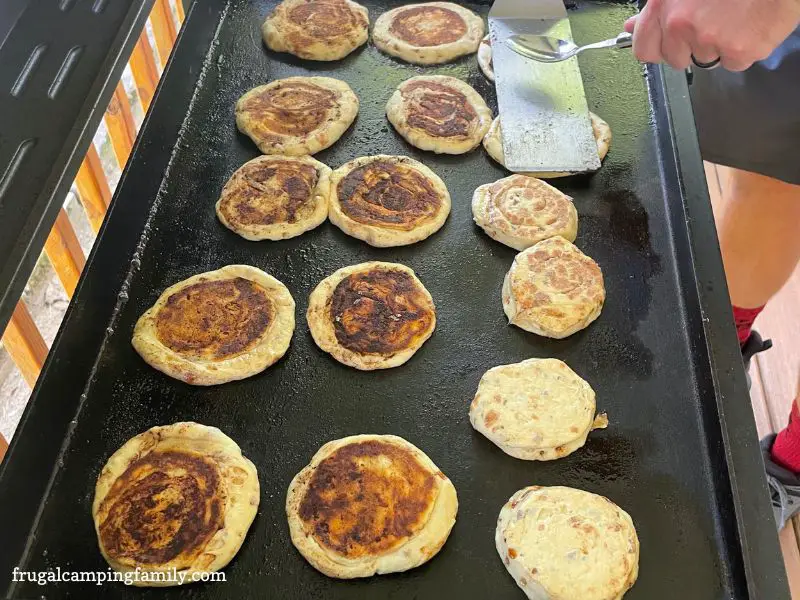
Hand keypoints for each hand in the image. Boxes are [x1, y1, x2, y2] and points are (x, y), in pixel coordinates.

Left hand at [624, 0, 799, 70]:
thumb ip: (658, 9)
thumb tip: (632, 27)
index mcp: (665, 5)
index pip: (644, 49)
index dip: (657, 48)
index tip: (666, 45)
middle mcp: (681, 24)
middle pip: (675, 59)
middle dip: (690, 47)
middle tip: (712, 22)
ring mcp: (708, 40)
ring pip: (704, 61)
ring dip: (717, 46)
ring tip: (733, 18)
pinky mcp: (736, 52)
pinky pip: (731, 64)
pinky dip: (740, 50)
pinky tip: (748, 26)